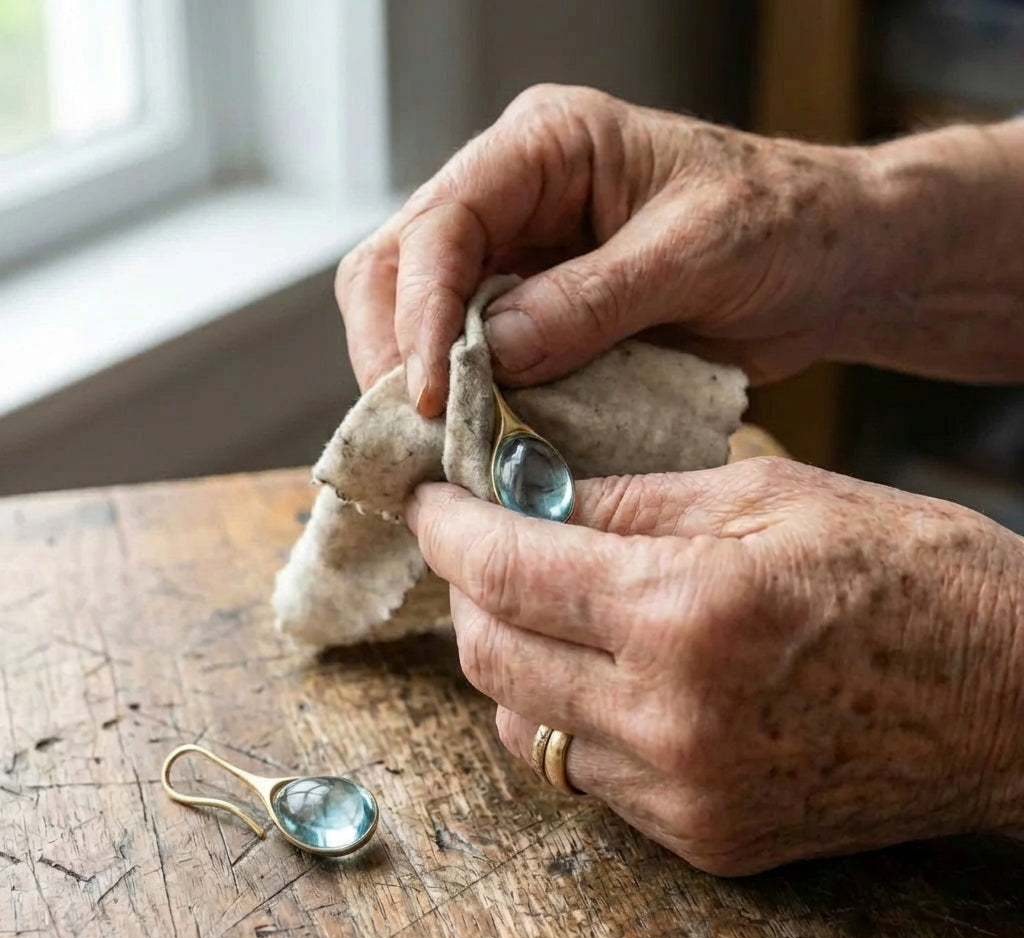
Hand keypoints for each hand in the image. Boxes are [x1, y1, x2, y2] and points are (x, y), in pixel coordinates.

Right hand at [337, 85, 880, 415]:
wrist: (828, 264)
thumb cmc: (783, 225)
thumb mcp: (696, 253)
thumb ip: (592, 301)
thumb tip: (491, 353)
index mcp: (546, 147)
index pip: (442, 222)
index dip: (419, 311)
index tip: (425, 392)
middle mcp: (514, 197)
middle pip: (400, 266)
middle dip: (395, 351)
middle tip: (414, 430)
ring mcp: (520, 259)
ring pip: (420, 317)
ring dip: (420, 383)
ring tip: (438, 446)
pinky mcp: (537, 316)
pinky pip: (473, 359)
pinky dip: (467, 403)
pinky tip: (476, 441)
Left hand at [406, 460, 1023, 874]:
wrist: (1015, 700)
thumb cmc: (911, 574)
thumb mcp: (769, 498)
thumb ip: (633, 501)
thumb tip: (536, 493)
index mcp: (687, 612)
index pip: (508, 570)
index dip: (450, 529)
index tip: (430, 501)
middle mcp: (670, 718)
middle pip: (492, 658)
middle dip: (466, 592)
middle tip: (478, 544)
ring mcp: (684, 793)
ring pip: (525, 727)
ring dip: (509, 659)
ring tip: (537, 605)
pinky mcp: (705, 837)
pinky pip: (586, 775)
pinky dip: (567, 715)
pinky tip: (597, 670)